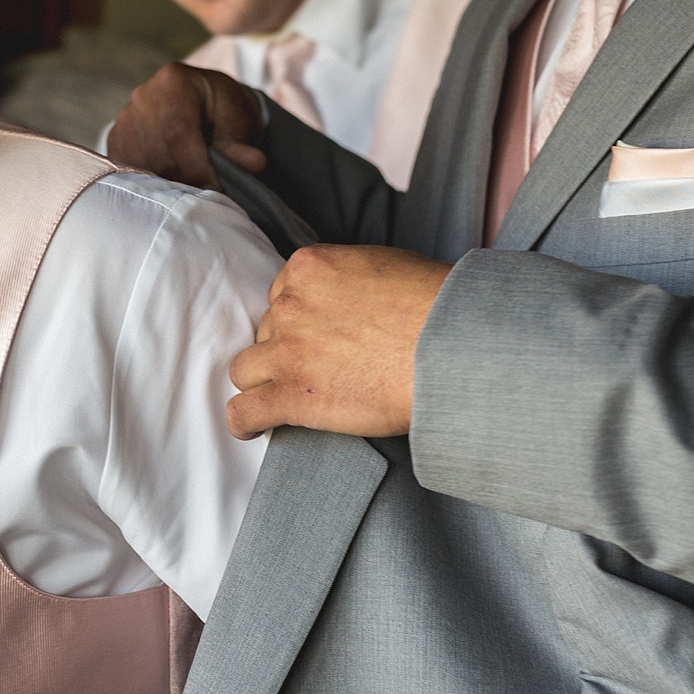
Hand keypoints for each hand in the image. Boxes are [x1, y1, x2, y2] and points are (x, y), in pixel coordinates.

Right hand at [107, 63, 266, 187]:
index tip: (216, 188)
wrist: (205, 105)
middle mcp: (143, 96)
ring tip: (193, 187)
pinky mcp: (117, 139)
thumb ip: (240, 143)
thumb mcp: (239, 120)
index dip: (196, 166)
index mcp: (174, 81)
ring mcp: (125, 117)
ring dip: (168, 184)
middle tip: (208, 194)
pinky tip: (172, 182)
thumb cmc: (224, 111)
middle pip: (158, 152)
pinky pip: (127, 171)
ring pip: (141, 165)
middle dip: (185, 179)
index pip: (177, 131)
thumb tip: (253, 164)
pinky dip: (151, 184)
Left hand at [227, 245, 452, 439]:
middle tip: (321, 366)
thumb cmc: (436, 307)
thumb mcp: (386, 266)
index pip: (282, 294)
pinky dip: (244, 422)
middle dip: (288, 348)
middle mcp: (290, 306)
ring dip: (264, 381)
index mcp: (309, 268)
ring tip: (284, 395)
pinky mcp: (294, 397)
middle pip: (267, 330)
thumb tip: (351, 299)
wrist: (449, 348)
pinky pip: (244, 412)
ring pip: (246, 369)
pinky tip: (254, 427)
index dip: (300, 318)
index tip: (317, 334)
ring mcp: (287, 352)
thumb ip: (350, 279)